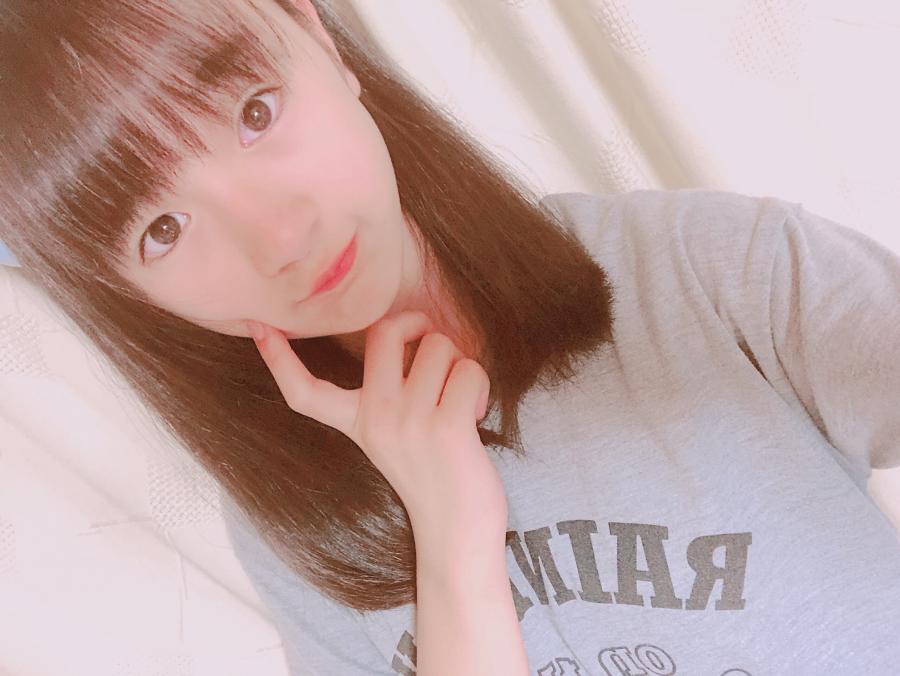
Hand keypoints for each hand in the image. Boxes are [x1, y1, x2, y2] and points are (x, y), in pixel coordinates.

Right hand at [247, 311, 508, 565]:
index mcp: (356, 422)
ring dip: (460, 366)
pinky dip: (478, 387)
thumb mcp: (392, 440)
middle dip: (418, 326)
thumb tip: (420, 338)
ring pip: (440, 346)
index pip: (305, 391)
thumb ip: (391, 395)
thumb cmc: (434, 480)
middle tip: (433, 349)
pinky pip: (468, 371)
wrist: (455, 538)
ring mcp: (407, 421)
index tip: (258, 325)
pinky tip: (473, 418)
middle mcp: (375, 418)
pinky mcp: (445, 427)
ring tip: (459, 403)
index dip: (279, 359)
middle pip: (385, 331)